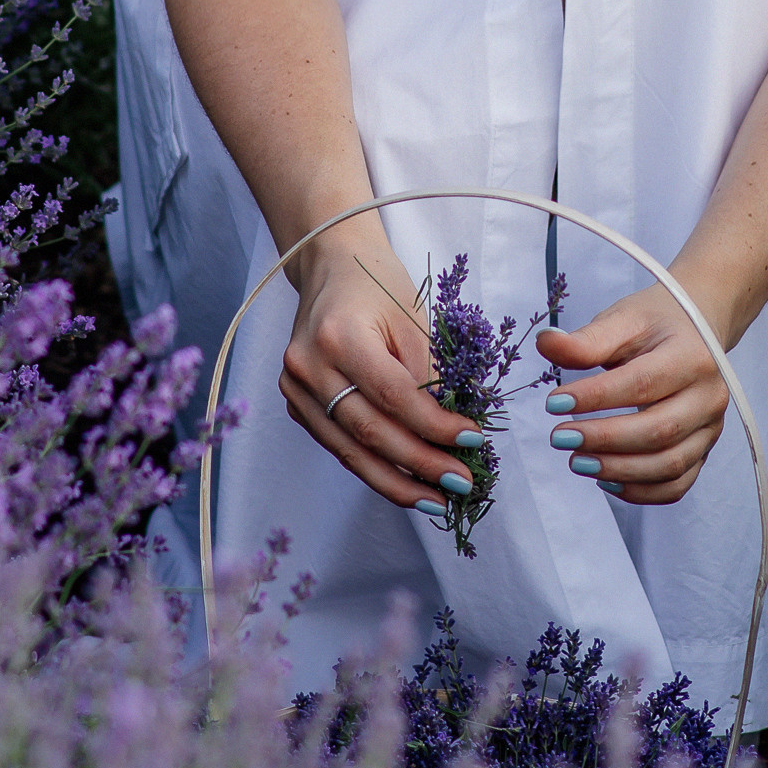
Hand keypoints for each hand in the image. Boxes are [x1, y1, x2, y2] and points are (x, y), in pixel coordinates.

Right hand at [279, 231, 486, 515]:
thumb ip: (430, 374)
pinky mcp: (296, 403)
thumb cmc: (377, 285)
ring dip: (396, 482)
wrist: (329, 265)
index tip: (473, 441)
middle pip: (369, 432)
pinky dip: (374, 467)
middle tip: (461, 484)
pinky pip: (339, 445)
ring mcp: (295, 388)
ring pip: (349, 451)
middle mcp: (308, 366)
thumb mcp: (413, 318)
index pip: (393, 396)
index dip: (435, 426)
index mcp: (339, 336)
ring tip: (437, 501)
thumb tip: (456, 433)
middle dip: (420, 464)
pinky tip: (405, 482)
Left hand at [536, 280, 728, 504]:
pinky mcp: (703, 450)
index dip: (597, 398)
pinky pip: (676, 484)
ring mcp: (710, 428)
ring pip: (669, 464)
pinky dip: (640, 491)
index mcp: (693, 356)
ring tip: (576, 461)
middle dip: (604, 440)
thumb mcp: (622, 320)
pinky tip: (605, 480)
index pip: (643, 383)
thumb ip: (587, 339)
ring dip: (619, 470)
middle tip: (560, 438)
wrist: (697, 331)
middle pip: (658, 430)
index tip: (554, 404)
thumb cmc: (656, 324)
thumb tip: (546, 344)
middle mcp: (709, 396)